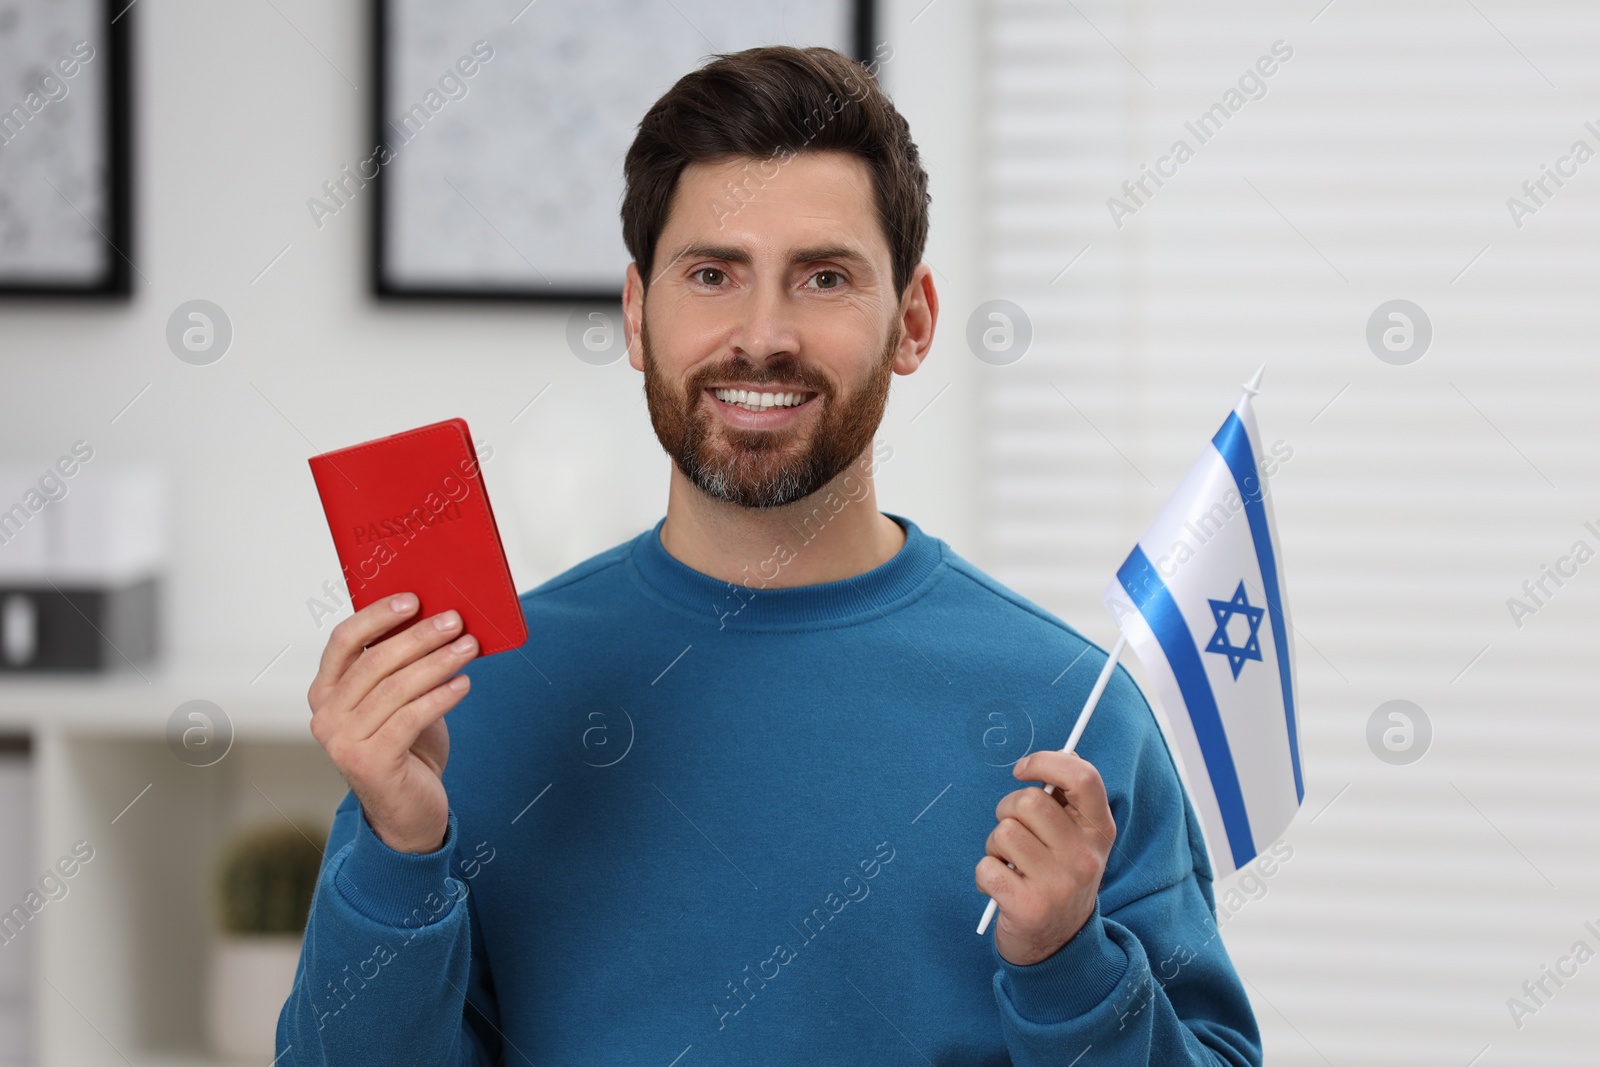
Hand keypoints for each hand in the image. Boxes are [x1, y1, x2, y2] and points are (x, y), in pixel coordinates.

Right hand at [307, 593, 477, 853]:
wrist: (408, 811)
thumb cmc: (405, 747)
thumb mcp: (398, 702)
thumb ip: (399, 667)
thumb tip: (434, 617)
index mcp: (325, 692)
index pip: (344, 641)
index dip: (377, 616)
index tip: (413, 599)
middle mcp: (326, 716)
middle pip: (375, 662)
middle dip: (420, 636)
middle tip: (455, 620)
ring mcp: (343, 742)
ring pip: (396, 689)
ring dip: (438, 662)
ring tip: (469, 647)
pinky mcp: (370, 763)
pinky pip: (410, 718)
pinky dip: (440, 697)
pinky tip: (464, 684)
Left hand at [975, 750, 1116, 965]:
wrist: (1060, 945)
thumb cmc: (1058, 876)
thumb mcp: (1075, 839)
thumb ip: (1065, 801)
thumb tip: (1048, 761)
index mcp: (1099, 831)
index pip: (1083, 777)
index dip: (1045, 762)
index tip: (1022, 771)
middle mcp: (1085, 856)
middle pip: (1029, 801)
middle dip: (1008, 810)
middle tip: (1014, 834)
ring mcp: (1059, 884)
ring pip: (1003, 833)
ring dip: (995, 846)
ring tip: (1010, 865)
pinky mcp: (1030, 908)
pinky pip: (986, 867)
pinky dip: (985, 875)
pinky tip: (1001, 888)